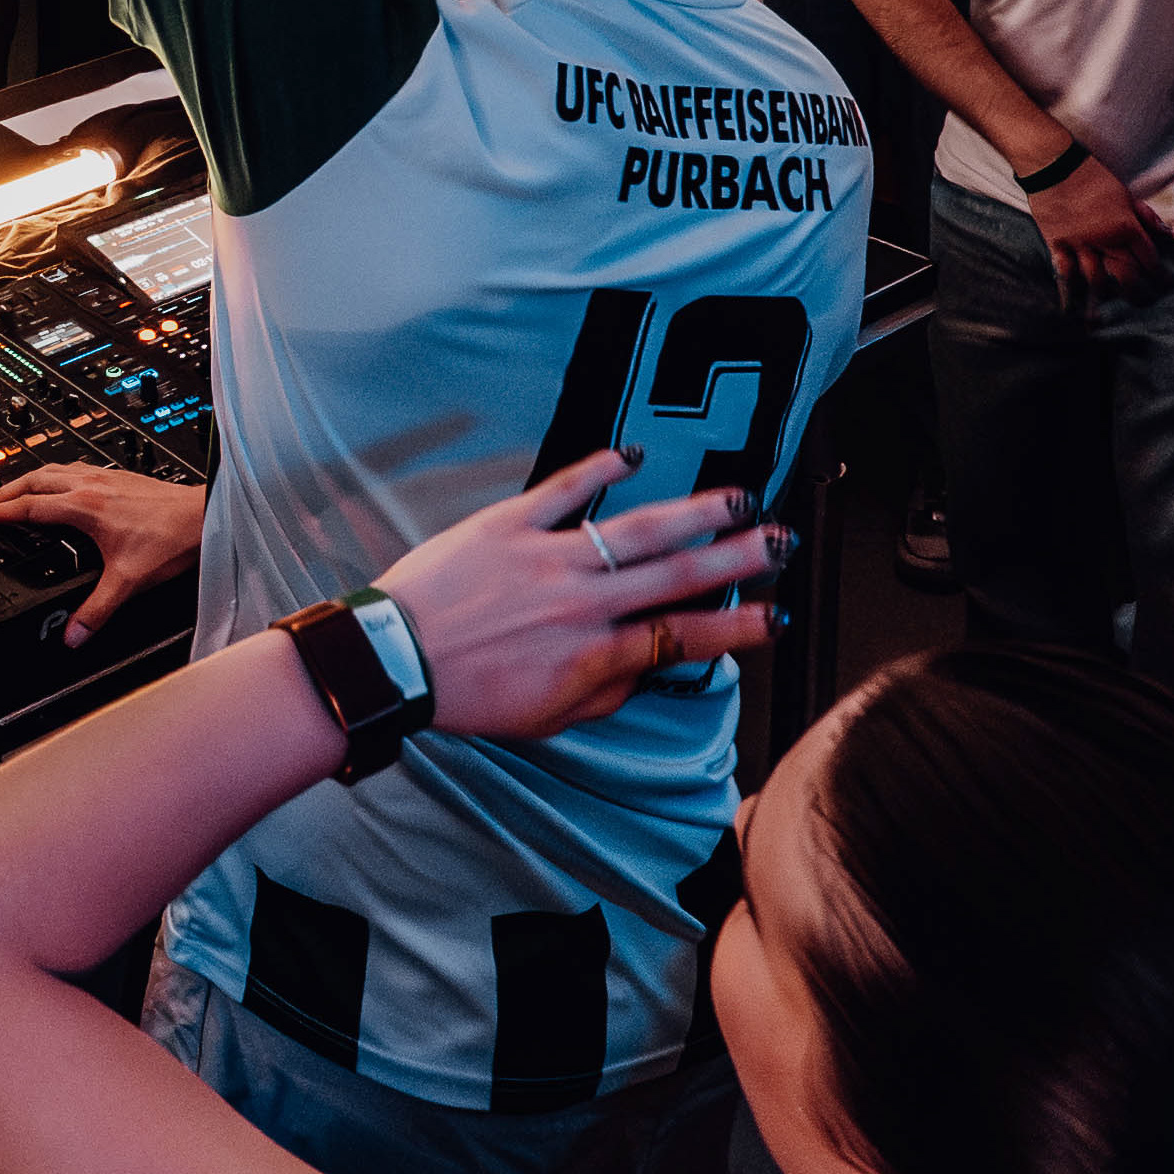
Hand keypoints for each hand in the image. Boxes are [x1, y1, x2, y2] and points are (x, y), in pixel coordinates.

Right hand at [0, 464, 202, 648]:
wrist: (205, 516)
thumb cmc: (173, 539)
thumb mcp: (128, 581)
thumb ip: (97, 612)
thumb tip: (73, 635)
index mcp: (84, 507)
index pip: (27, 506)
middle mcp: (90, 485)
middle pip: (34, 479)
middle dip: (4, 491)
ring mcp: (105, 477)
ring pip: (54, 469)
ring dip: (28, 479)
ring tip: (15, 490)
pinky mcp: (119, 477)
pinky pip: (74, 468)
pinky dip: (55, 475)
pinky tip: (62, 484)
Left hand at [366, 452, 789, 737]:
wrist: (393, 661)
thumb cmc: (464, 694)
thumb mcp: (545, 718)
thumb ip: (605, 695)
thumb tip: (648, 670)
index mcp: (593, 654)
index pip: (684, 638)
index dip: (737, 627)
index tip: (775, 616)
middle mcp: (582, 604)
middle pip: (678, 576)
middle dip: (738, 559)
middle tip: (780, 544)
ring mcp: (548, 559)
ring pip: (637, 531)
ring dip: (694, 513)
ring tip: (738, 498)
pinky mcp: (509, 525)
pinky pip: (565, 490)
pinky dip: (601, 468)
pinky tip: (633, 455)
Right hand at [1025, 149, 1163, 315]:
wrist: (1053, 165)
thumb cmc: (1092, 176)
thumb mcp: (1124, 192)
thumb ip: (1145, 215)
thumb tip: (1166, 233)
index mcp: (1124, 225)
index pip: (1148, 257)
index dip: (1159, 274)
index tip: (1165, 284)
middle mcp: (1104, 239)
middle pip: (1126, 275)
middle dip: (1138, 293)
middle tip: (1145, 301)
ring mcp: (1079, 244)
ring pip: (1097, 279)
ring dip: (1108, 294)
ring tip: (1114, 303)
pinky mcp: (1057, 243)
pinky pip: (1066, 271)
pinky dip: (1072, 286)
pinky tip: (1078, 298)